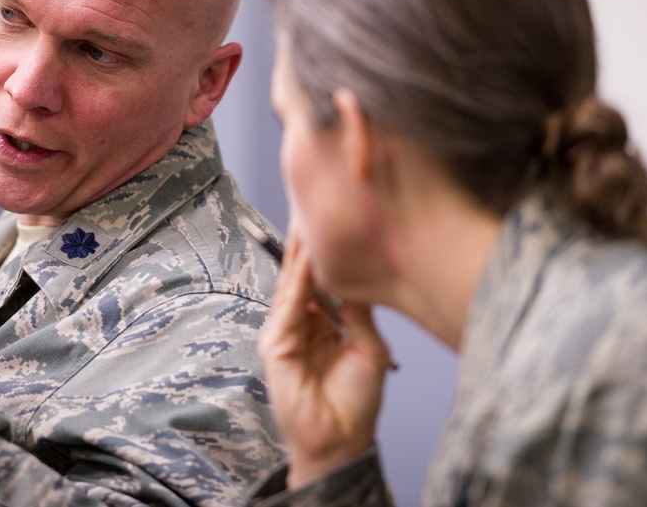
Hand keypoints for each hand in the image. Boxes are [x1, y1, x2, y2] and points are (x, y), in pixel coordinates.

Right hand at [258, 229, 390, 488]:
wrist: (343, 442)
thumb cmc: (356, 403)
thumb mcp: (369, 348)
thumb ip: (361, 313)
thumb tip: (361, 277)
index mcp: (322, 323)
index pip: (318, 279)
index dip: (323, 251)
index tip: (331, 218)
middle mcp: (300, 324)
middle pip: (300, 275)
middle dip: (304, 242)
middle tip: (309, 204)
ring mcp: (285, 334)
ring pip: (292, 285)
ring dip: (299, 253)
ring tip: (305, 220)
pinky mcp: (276, 347)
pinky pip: (288, 306)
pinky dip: (297, 281)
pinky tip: (307, 258)